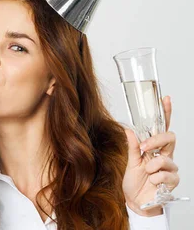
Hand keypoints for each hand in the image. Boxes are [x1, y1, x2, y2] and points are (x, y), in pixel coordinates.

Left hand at [123, 96, 179, 216]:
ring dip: (152, 166)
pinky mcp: (172, 181)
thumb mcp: (128, 161)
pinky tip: (152, 182)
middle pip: (169, 138)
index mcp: (152, 147)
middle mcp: (163, 155)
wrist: (133, 200)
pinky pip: (167, 174)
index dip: (165, 113)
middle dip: (156, 141)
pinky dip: (156, 178)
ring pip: (167, 158)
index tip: (165, 99)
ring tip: (146, 173)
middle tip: (144, 148)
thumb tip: (129, 129)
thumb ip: (131, 146)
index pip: (161, 128)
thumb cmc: (131, 180)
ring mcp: (169, 167)